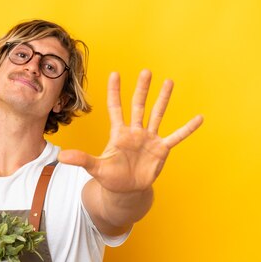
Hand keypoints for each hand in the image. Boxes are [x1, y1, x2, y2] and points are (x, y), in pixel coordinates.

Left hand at [58, 70, 203, 192]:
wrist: (126, 190)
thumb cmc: (110, 177)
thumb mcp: (95, 168)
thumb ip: (81, 160)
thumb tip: (61, 158)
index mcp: (119, 133)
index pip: (115, 108)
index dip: (115, 92)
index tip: (114, 74)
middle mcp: (135, 132)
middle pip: (139, 106)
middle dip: (142, 89)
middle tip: (146, 71)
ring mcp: (149, 139)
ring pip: (157, 114)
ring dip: (163, 99)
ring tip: (169, 82)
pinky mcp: (161, 150)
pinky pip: (176, 137)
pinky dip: (187, 128)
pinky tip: (199, 118)